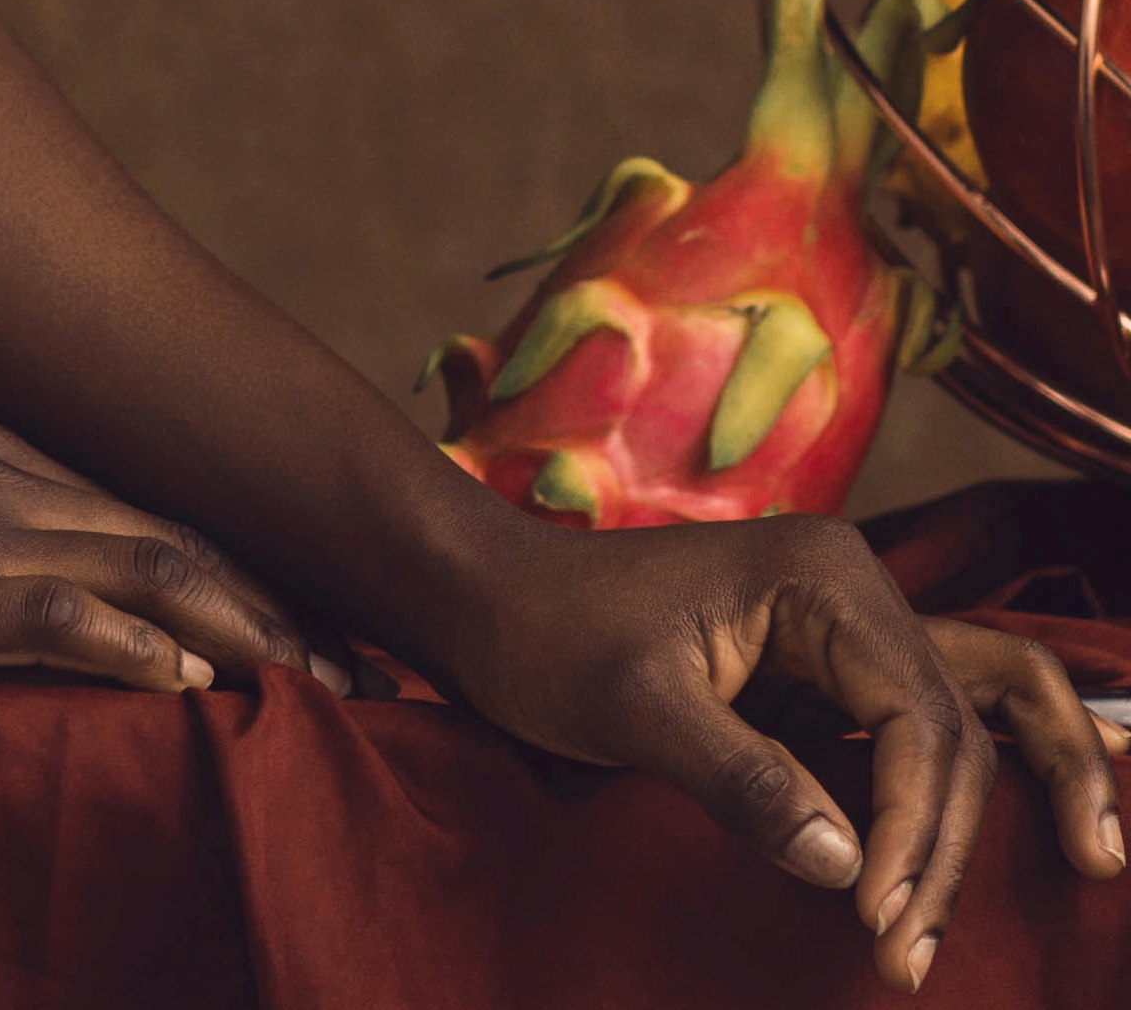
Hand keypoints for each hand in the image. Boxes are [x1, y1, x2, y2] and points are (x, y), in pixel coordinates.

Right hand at [0, 418, 338, 697]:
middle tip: (372, 671)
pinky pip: (66, 613)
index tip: (327, 625)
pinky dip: (144, 646)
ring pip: (151, 565)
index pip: (156, 503)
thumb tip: (36, 601)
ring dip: (252, 630)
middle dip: (286, 602)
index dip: (253, 565)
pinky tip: (199, 687)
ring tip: (330, 689)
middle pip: (180, 529)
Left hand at [423, 506, 1127, 992]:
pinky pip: (928, 732)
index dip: (915, 828)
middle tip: (907, 956)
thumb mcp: (633, 707)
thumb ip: (742, 780)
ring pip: (971, 723)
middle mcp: (853, 590)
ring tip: (1042, 896)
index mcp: (820, 574)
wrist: (488, 600)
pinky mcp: (827, 675)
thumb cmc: (545, 635)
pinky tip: (1040, 837)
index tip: (878, 918)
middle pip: (960, 729)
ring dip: (987, 818)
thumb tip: (850, 868)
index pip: (920, 716)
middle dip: (947, 847)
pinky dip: (965, 792)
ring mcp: (846, 630)